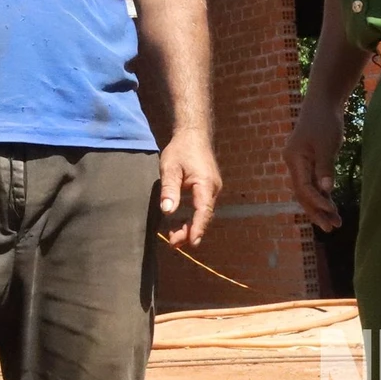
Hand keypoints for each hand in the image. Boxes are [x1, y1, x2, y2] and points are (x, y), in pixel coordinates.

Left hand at [157, 132, 221, 247]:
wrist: (194, 135)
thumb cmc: (181, 150)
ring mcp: (212, 189)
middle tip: (173, 244)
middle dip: (191, 231)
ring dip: (191, 226)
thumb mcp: (170, 168)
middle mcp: (213, 188)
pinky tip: (181, 225)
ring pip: (204, 213)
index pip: (203, 211)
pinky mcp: (208, 188)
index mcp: (206, 184)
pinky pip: (203, 207)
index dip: (197, 228)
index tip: (192, 242)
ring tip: (175, 239)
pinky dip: (193, 218)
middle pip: (204, 215)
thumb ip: (170, 189)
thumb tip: (167, 211)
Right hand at [284, 98, 345, 232]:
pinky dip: (323, 195)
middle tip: (331, 229)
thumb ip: (325, 168)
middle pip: (303, 194)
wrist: (323, 103)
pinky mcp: (310, 162)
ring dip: (321, 206)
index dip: (317, 202)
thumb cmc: (324, 121)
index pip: (304, 188)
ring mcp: (301, 163)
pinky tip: (332, 206)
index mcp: (294, 159)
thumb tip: (326, 191)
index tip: (332, 213)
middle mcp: (294, 164)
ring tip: (335, 223)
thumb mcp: (326, 145)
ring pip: (308, 191)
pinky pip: (314, 183)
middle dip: (316, 212)